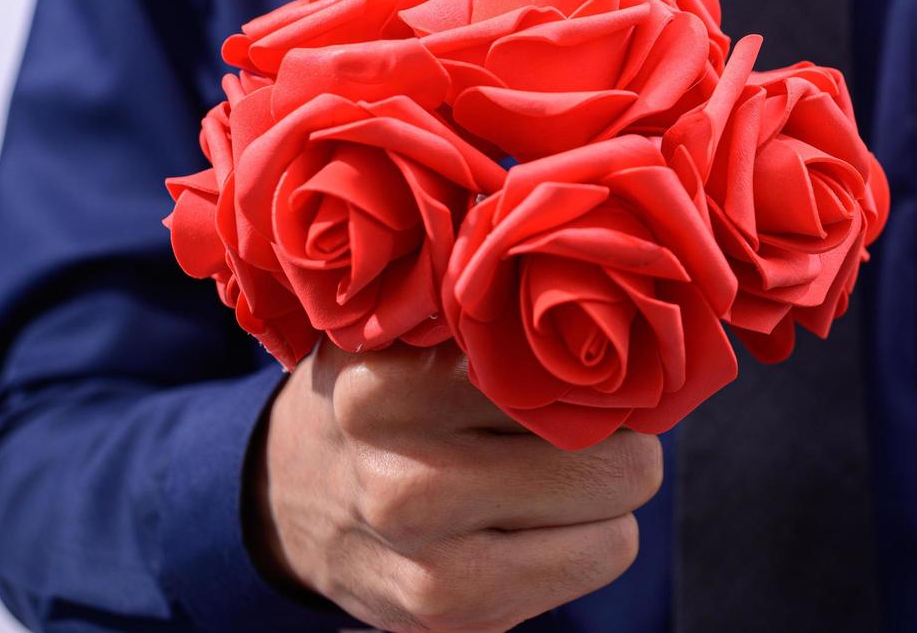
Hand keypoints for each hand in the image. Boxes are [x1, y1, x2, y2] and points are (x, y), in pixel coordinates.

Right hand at [248, 339, 661, 631]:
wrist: (288, 495)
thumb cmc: (383, 391)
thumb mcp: (412, 327)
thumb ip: (498, 315)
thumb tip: (627, 327)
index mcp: (392, 390)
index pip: (575, 382)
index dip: (598, 373)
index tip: (584, 366)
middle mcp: (406, 487)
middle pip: (617, 465)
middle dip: (618, 444)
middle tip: (582, 426)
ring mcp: (429, 571)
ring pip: (616, 536)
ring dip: (603, 503)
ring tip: (549, 471)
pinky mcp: (454, 623)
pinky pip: (588, 570)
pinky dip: (578, 543)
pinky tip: (523, 519)